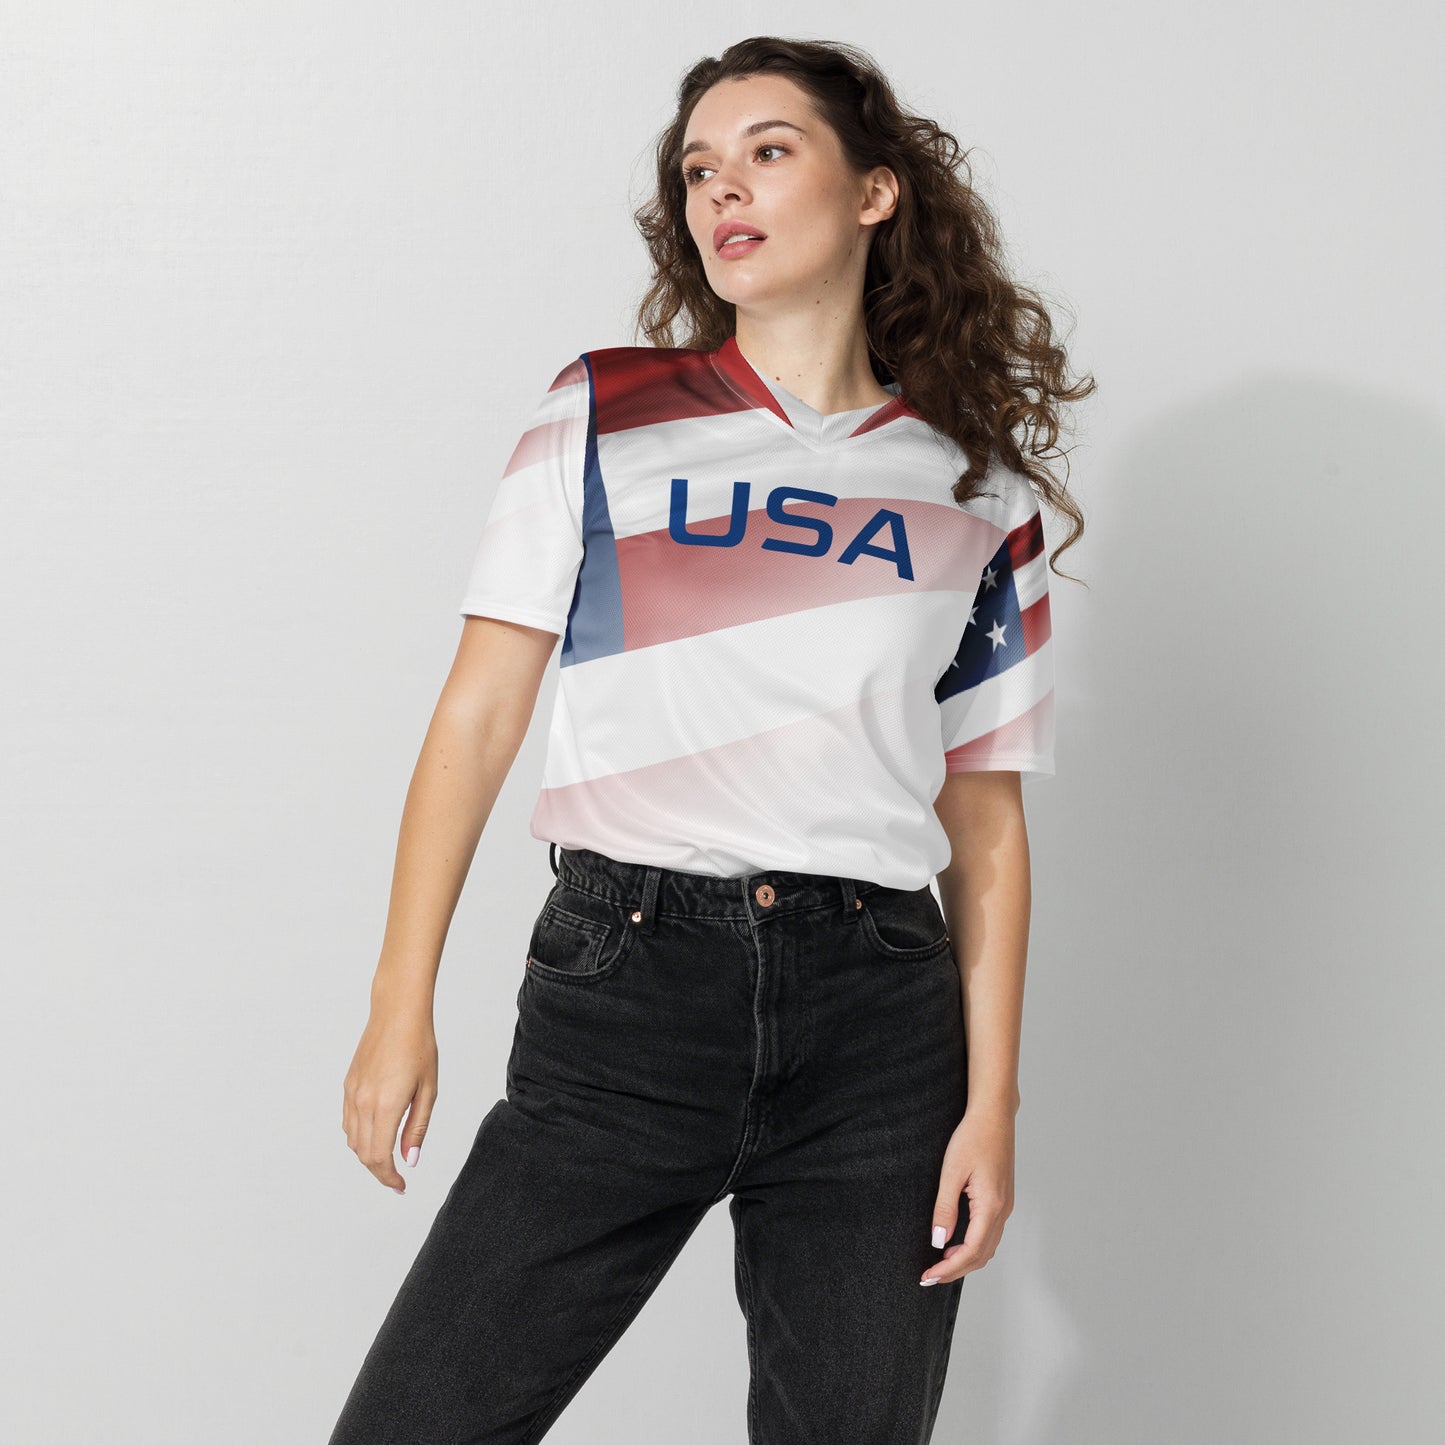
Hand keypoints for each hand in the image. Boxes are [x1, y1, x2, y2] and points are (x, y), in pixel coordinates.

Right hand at [341, 1000, 437, 1194]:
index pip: (379, 1157)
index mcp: (385, 1105)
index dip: (389, 1177)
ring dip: (368, 1155)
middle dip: (379, 1171)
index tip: (401, 1186)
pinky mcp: (348, 1084)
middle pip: (363, 1154)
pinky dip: (359, 1136)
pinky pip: (348, 1121)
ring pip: (352, 1140)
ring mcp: (352, 1094)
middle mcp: (363, 1103)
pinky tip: (375, 1134)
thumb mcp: (428, 1089)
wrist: (397, 1013)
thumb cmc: (419, 1046)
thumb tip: (409, 1160)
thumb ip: (417, 1127)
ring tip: (388, 1158)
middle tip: (397, 1178)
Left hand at [921, 1104, 1015, 1284]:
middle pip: (982, 1255)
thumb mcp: (952, 1172)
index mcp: (991, 1206)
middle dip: (956, 1270)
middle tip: (929, 1276)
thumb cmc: (972, 1137)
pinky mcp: (1003, 1199)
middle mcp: (1003, 1210)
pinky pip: (990, 1233)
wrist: (994, 1115)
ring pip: (988, 1247)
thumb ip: (945, 1208)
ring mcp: (1006, 1205)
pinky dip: (974, 1246)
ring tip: (940, 1262)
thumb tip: (939, 1241)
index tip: (928, 1276)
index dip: (949, 1269)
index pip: (971, 1252)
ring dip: (965, 1260)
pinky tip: (956, 1242)